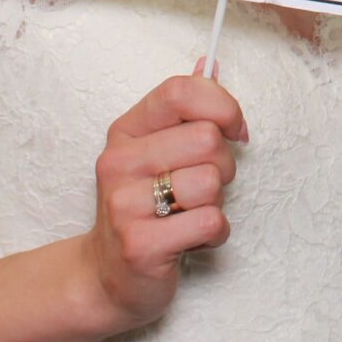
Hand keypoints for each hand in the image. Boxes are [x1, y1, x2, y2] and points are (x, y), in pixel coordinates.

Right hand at [83, 68, 246, 329]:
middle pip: (207, 139)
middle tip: (203, 188)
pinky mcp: (140, 245)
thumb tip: (209, 64)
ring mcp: (124, 205)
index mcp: (126, 132)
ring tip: (190, 214)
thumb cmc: (143, 209)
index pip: (180, 92)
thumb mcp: (155, 153)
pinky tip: (191, 240)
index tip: (235, 130)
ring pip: (211, 182)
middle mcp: (119, 163)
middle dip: (223, 166)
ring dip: (216, 203)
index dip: (222, 106)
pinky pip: (210, 222)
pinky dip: (215, 234)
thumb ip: (184, 110)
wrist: (106, 278)